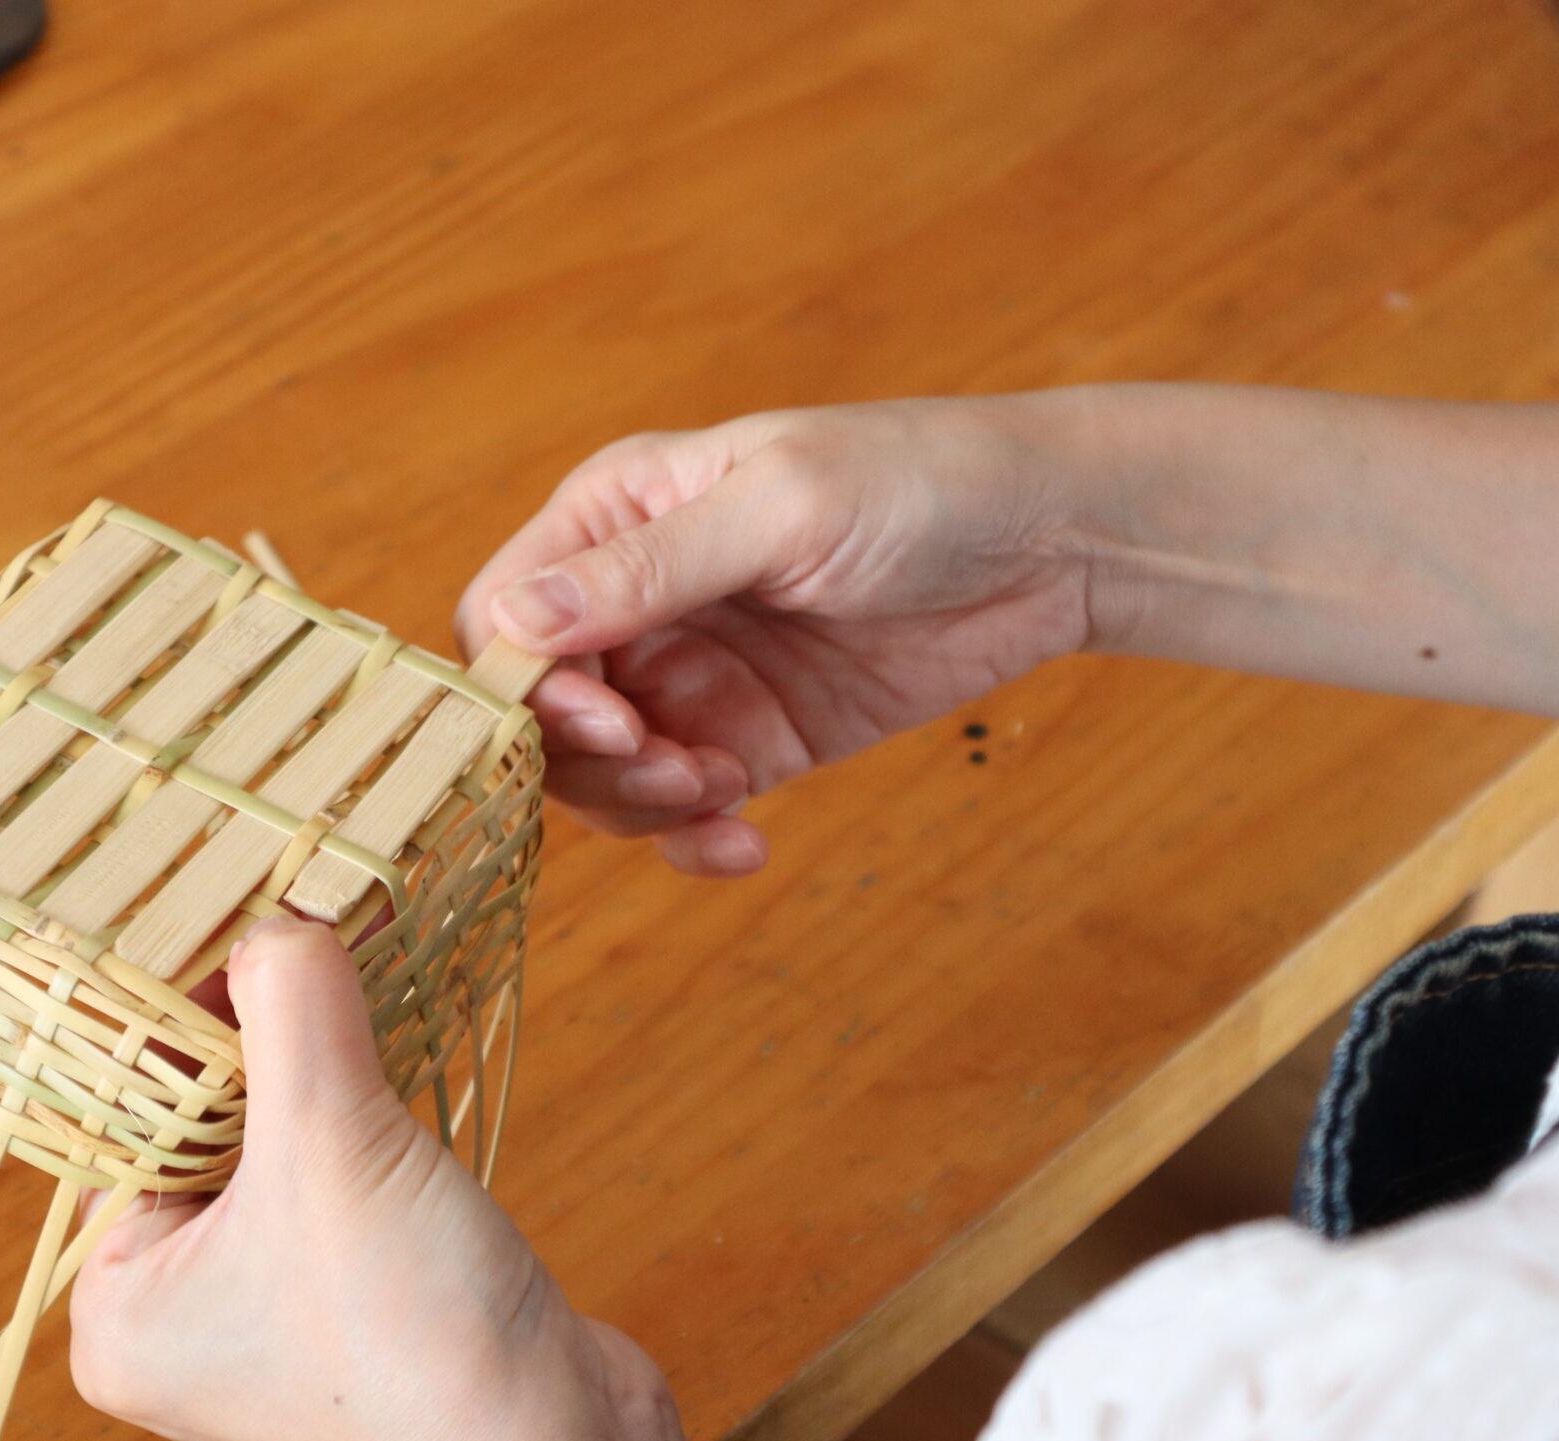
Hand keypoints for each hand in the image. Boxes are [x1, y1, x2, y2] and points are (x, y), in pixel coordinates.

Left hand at [70, 919, 819, 1440]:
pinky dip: (364, 1115)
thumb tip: (278, 914)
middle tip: (299, 929)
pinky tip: (394, 1055)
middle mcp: (176, 1317)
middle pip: (197, 1120)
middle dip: (256, 1033)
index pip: (123, 1113)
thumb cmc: (410, 1335)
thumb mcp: (330, 1137)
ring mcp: (268, 1313)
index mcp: (116, 1305)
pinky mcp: (354, 1298)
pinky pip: (335, 1172)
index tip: (230, 914)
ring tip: (352, 974)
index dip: (177, 1009)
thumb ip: (291, 1006)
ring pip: (274, 1140)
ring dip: (319, 1067)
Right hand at [456, 398, 1099, 875]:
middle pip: (543, 714)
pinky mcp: (752, 739)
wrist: (1057, 539)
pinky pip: (684, 810)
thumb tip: (513, 622)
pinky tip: (747, 843)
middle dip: (592, 760)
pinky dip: (696, 840)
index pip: (501, 616)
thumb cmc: (917, 480)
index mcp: (614, 516)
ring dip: (646, 805)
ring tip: (727, 793)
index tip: (604, 719)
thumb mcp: (780, 509)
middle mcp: (635, 600)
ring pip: (605, 777)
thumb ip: (647, 571)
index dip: (525, 686)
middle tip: (675, 770)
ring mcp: (693, 675)